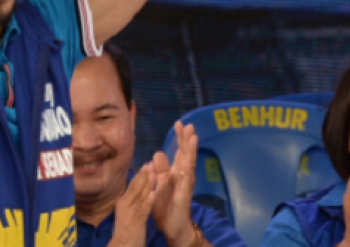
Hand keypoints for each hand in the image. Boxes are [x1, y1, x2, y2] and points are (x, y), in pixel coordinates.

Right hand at [109, 165, 156, 246]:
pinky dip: (148, 201)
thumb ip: (132, 200)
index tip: (147, 164)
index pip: (132, 184)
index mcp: (123, 201)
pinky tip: (153, 193)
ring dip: (147, 184)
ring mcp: (130, 212)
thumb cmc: (127, 230)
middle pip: (136, 187)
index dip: (140, 174)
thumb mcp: (127, 211)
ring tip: (154, 172)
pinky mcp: (136, 221)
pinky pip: (143, 210)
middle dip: (144, 175)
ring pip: (140, 195)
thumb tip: (138, 187)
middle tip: (151, 163)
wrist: (122, 246)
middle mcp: (125, 204)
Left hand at [151, 122, 198, 246]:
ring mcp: (185, 185)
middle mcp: (183, 176)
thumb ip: (160, 169)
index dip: (180, 138)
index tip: (179, 123)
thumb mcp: (160, 183)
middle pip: (187, 154)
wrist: (171, 227)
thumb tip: (157, 152)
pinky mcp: (184, 196)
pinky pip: (185, 182)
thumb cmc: (166, 204)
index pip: (180, 151)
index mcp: (177, 172)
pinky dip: (186, 171)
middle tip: (189, 125)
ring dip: (191, 151)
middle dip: (188, 140)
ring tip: (193, 138)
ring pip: (189, 165)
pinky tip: (186, 162)